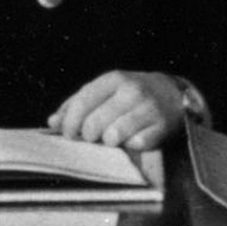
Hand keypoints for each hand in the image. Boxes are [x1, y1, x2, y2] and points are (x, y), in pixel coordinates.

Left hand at [47, 70, 186, 150]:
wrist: (174, 93)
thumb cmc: (131, 95)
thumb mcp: (106, 90)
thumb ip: (78, 104)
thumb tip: (52, 122)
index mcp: (113, 79)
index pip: (82, 102)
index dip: (70, 123)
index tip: (68, 134)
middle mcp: (131, 91)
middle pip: (94, 124)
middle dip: (88, 136)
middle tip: (93, 138)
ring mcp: (148, 108)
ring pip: (113, 136)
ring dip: (109, 142)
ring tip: (114, 137)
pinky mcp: (162, 126)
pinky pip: (135, 145)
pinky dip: (131, 146)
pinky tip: (134, 138)